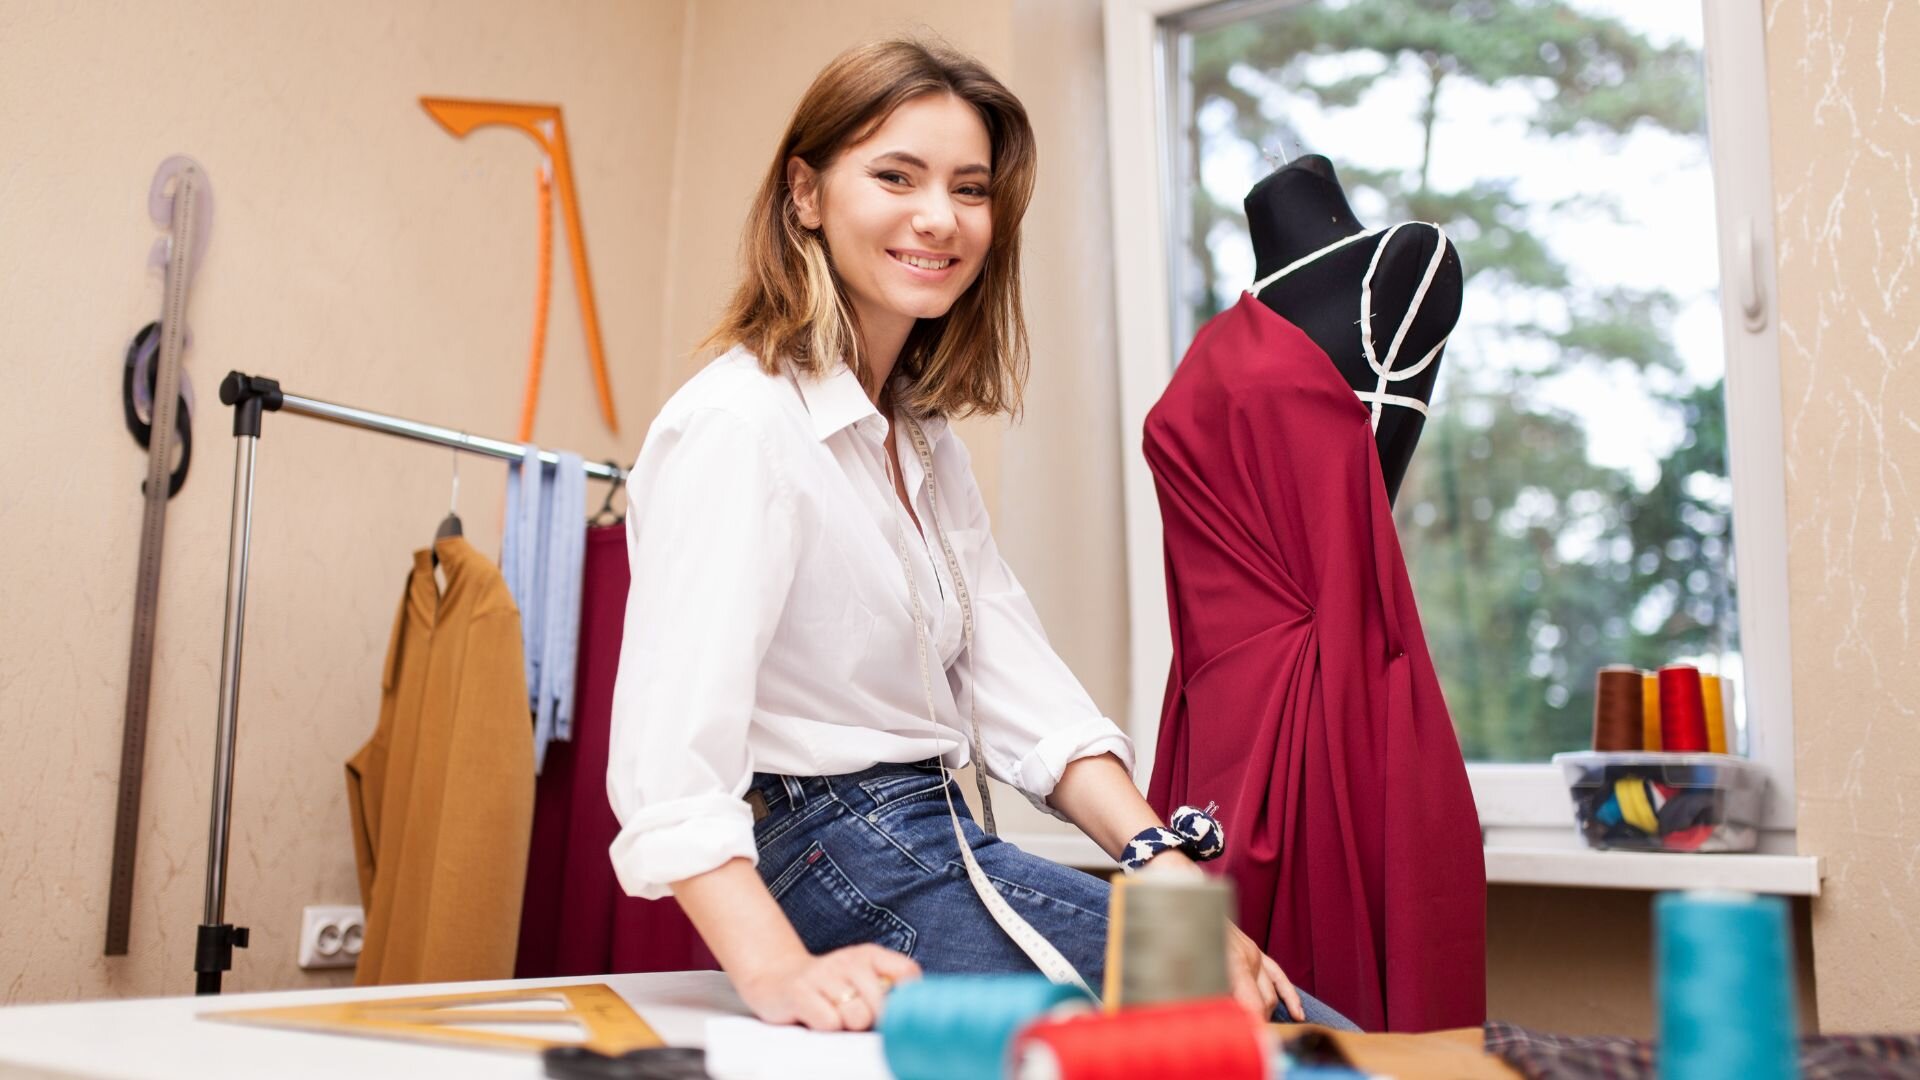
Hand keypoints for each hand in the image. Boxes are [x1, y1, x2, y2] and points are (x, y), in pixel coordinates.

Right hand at [734, 944, 922, 1031]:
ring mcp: (823, 975)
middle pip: (882, 1005)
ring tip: (834, 1015)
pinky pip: (829, 1023)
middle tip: (854, 1016)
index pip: (908, 973)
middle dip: (871, 1020)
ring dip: (846, 1025)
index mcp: (869, 955)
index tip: (893, 1010)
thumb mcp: (861, 979)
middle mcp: (848, 960)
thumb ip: (889, 989)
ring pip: (856, 1017)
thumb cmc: (827, 987)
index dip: (906, 999)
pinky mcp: (800, 992)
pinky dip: (825, 1027)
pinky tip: (816, 1017)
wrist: (775, 978)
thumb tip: (912, 1014)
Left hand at [1135, 851, 1303, 1022]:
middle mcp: (1249, 957)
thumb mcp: (1184, 962)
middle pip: (1262, 1003)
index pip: (1252, 1005)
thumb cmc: (1181, 931)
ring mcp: (1255, 954)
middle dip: (1254, 1022)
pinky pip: (1279, 977)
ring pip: (1270, 994)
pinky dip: (1289, 997)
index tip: (1246, 1039)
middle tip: (1244, 1036)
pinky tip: (1297, 1014)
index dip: (1250, 1026)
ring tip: (1255, 1030)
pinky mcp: (1256, 952)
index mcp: (1234, 962)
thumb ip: (1199, 990)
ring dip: (1264, 1013)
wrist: (1186, 898)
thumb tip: (1204, 1016)